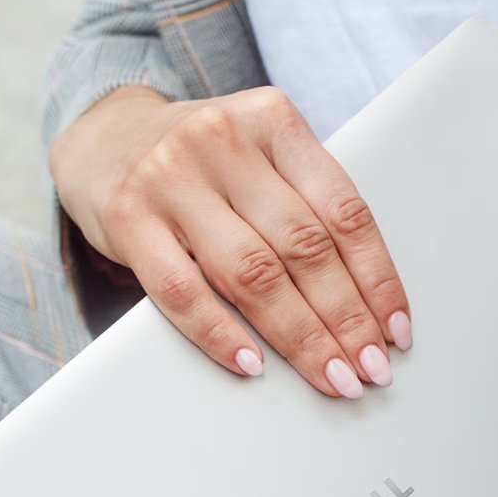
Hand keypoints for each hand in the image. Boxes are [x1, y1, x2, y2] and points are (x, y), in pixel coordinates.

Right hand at [50, 85, 409, 396]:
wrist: (102, 135)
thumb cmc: (199, 161)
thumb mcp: (257, 154)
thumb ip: (302, 202)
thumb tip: (364, 304)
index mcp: (273, 120)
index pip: (343, 209)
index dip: (376, 277)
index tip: (395, 331)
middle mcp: (223, 140)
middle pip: (302, 246)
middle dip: (345, 319)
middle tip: (370, 370)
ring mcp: (170, 177)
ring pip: (251, 272)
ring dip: (298, 336)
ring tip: (329, 375)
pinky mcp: (127, 217)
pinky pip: (180, 290)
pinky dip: (220, 334)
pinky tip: (251, 364)